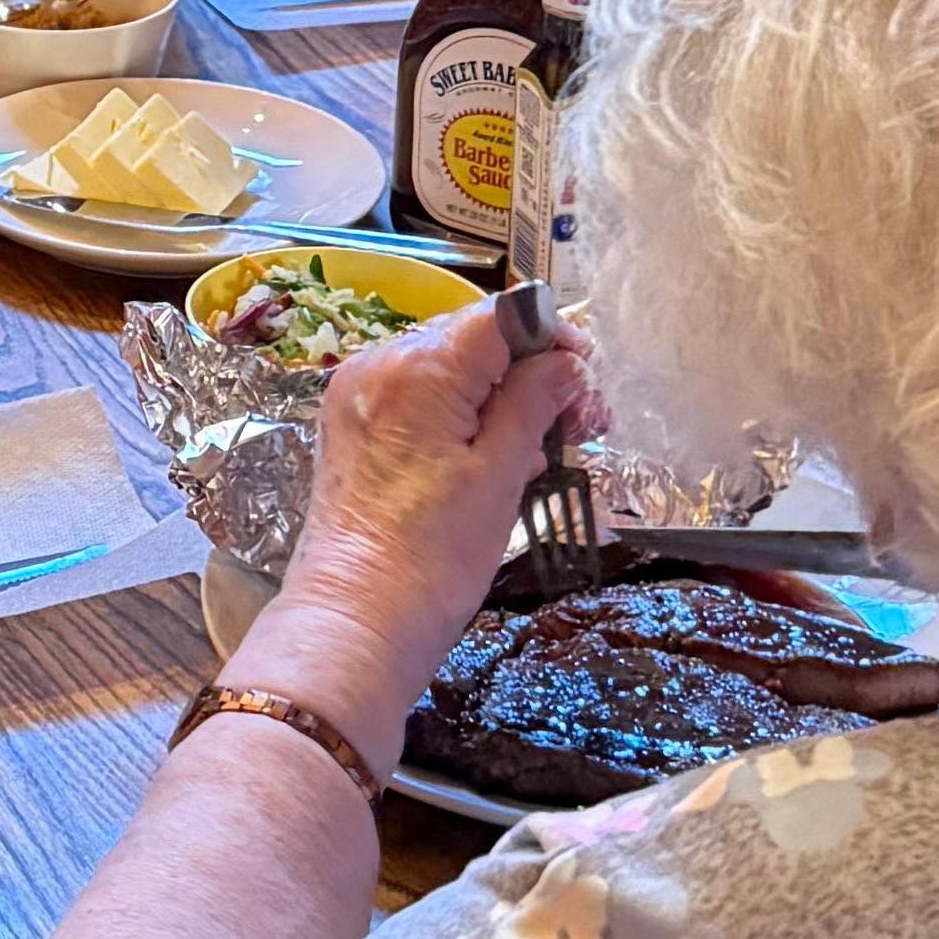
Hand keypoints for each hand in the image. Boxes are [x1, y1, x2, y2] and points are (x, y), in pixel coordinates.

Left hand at [256, 305, 589, 718]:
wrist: (354, 623)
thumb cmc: (433, 556)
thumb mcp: (500, 474)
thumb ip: (534, 402)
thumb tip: (565, 362)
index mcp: (419, 367)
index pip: (500, 316)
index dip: (552, 338)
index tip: (585, 378)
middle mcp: (380, 365)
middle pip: (474, 340)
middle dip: (532, 370)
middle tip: (580, 421)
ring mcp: (360, 396)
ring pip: (449, 372)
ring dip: (501, 397)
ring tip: (548, 448)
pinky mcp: (353, 429)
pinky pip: (419, 401)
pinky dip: (462, 417)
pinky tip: (498, 458)